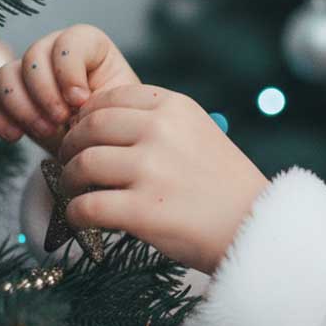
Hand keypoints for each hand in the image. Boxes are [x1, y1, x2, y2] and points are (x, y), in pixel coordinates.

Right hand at [0, 24, 140, 157]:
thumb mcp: (119, 106)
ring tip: (46, 131)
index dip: (69, 70)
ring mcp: (28, 75)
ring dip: (23, 107)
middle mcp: (54, 53)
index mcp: (89, 46)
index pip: (69, 41)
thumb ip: (102, 96)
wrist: (102, 147)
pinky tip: (15, 136)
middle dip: (45, 93)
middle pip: (33, 56)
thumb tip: (76, 103)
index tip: (81, 100)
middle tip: (61, 120)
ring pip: (5, 75)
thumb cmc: (116, 121)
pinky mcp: (10, 101)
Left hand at [56, 83, 270, 274]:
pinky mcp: (142, 210)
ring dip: (70, 181)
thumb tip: (98, 125)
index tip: (85, 135)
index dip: (87, 117)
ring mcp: (151, 170)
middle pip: (89, 128)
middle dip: (71, 147)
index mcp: (176, 107)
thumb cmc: (225, 185)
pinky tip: (83, 219)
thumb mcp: (200, 133)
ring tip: (78, 192)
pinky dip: (76, 215)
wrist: (255, 226)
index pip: (110, 98)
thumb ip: (158, 123)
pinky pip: (85, 207)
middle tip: (70, 164)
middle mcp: (161, 131)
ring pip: (82, 165)